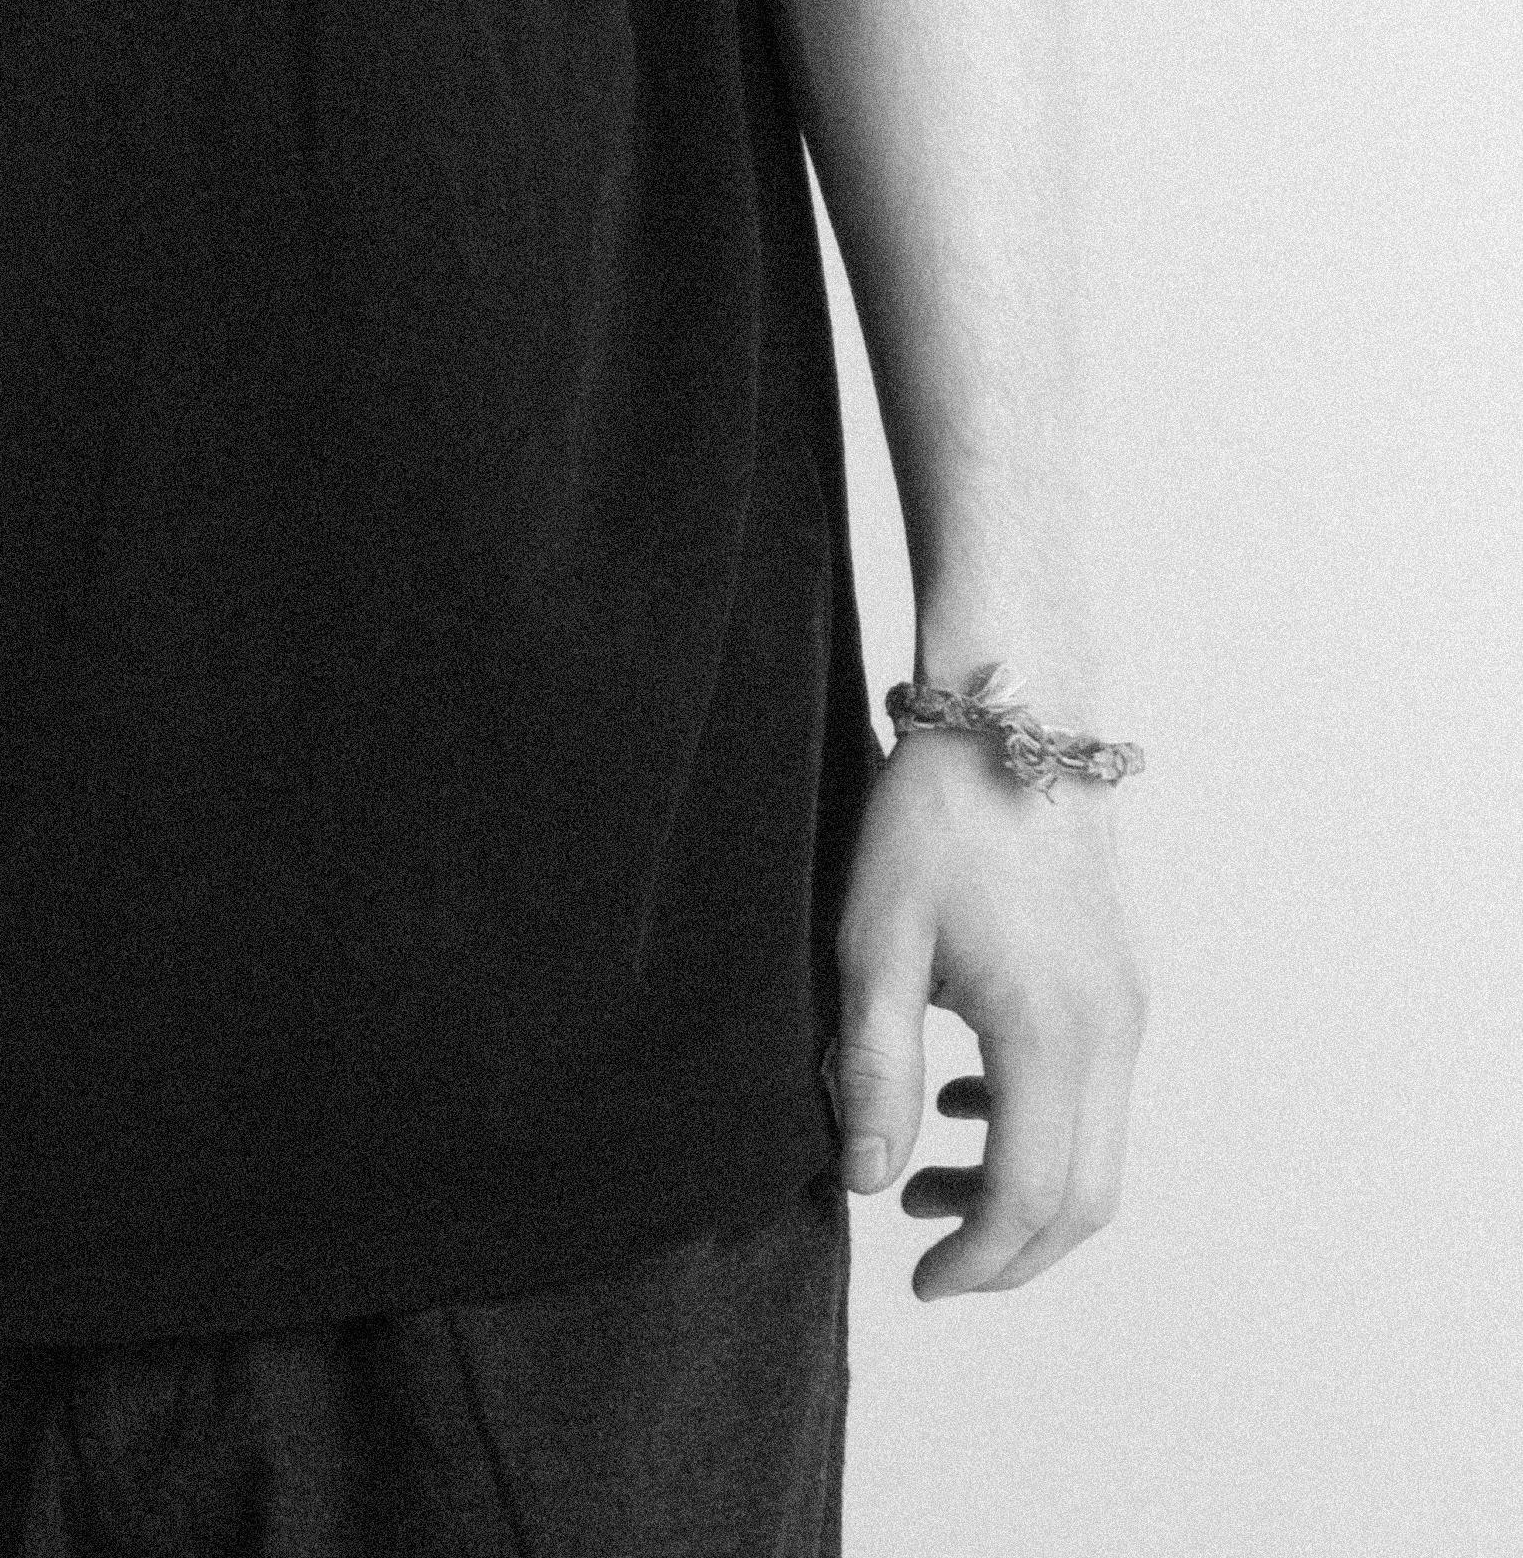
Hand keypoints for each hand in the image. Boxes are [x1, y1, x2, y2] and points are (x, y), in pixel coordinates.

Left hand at [827, 722, 1148, 1298]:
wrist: (1012, 712)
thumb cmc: (932, 816)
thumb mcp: (875, 942)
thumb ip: (874, 1070)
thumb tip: (868, 1182)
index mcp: (1051, 1034)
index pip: (1029, 1199)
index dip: (976, 1261)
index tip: (915, 1282)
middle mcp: (1110, 1031)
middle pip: (1083, 1198)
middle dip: (1009, 1250)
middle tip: (928, 1258)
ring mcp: (1125, 1005)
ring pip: (1097, 1150)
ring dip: (1024, 1192)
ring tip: (928, 1183)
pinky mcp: (1118, 978)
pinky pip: (1095, 1092)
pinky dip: (1038, 1128)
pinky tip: (965, 1100)